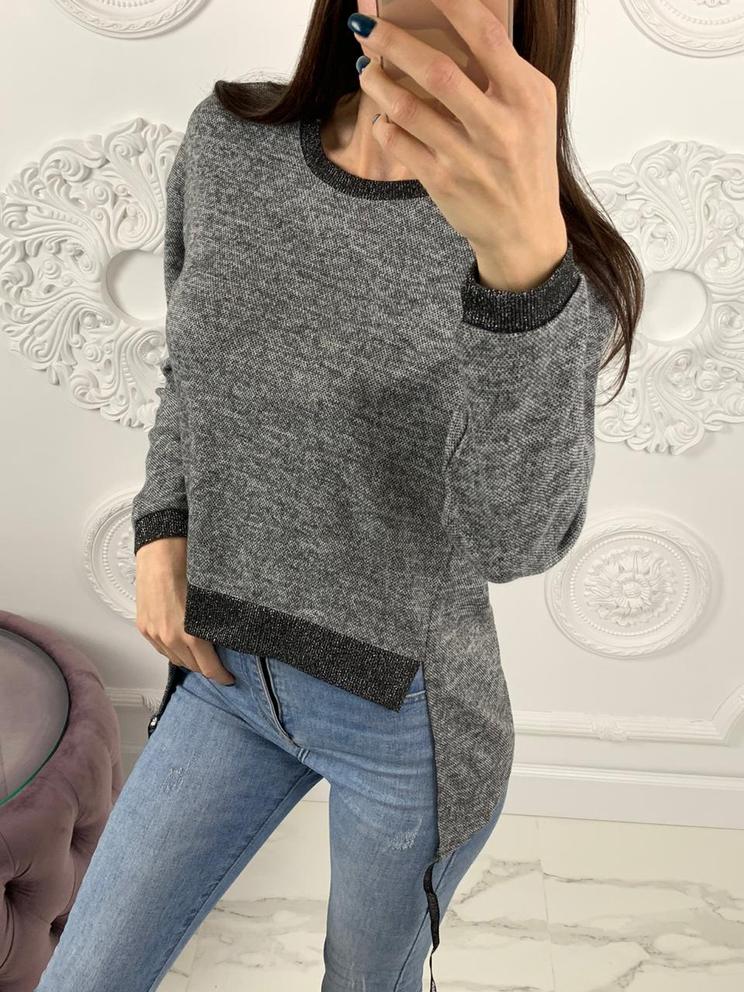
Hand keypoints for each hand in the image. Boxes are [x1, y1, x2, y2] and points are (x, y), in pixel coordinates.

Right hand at [134, 537, 235, 684]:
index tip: (228, 678)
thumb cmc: (189, 569)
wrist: (161, 553)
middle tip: (218, 664)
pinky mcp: (144, 627)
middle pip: (192, 667)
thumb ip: (215, 625)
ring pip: (175, 660)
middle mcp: (170, 638)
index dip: (221, 676)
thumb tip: (225, 639)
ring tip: (200, 654)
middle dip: (206, 668)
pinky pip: (161, 649)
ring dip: (189, 660)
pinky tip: (181, 643)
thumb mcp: (211, 601)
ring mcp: (154, 634)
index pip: (209, 668)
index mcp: (190, 634)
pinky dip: (172, 650)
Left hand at [350, 0, 568, 291]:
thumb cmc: (526, 160)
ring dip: (377, 82)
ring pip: (407, 108)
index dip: (451, 3)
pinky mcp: (443, 183)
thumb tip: (457, 25)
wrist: (524, 231)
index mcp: (526, 97)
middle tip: (365, 25)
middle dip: (393, 41)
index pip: (485, 36)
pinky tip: (383, 116)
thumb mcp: (534, 110)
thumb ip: (504, 71)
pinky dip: (385, 124)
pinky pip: (399, 143)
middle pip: (436, 70)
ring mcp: (468, 158)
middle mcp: (498, 127)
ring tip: (365, 68)